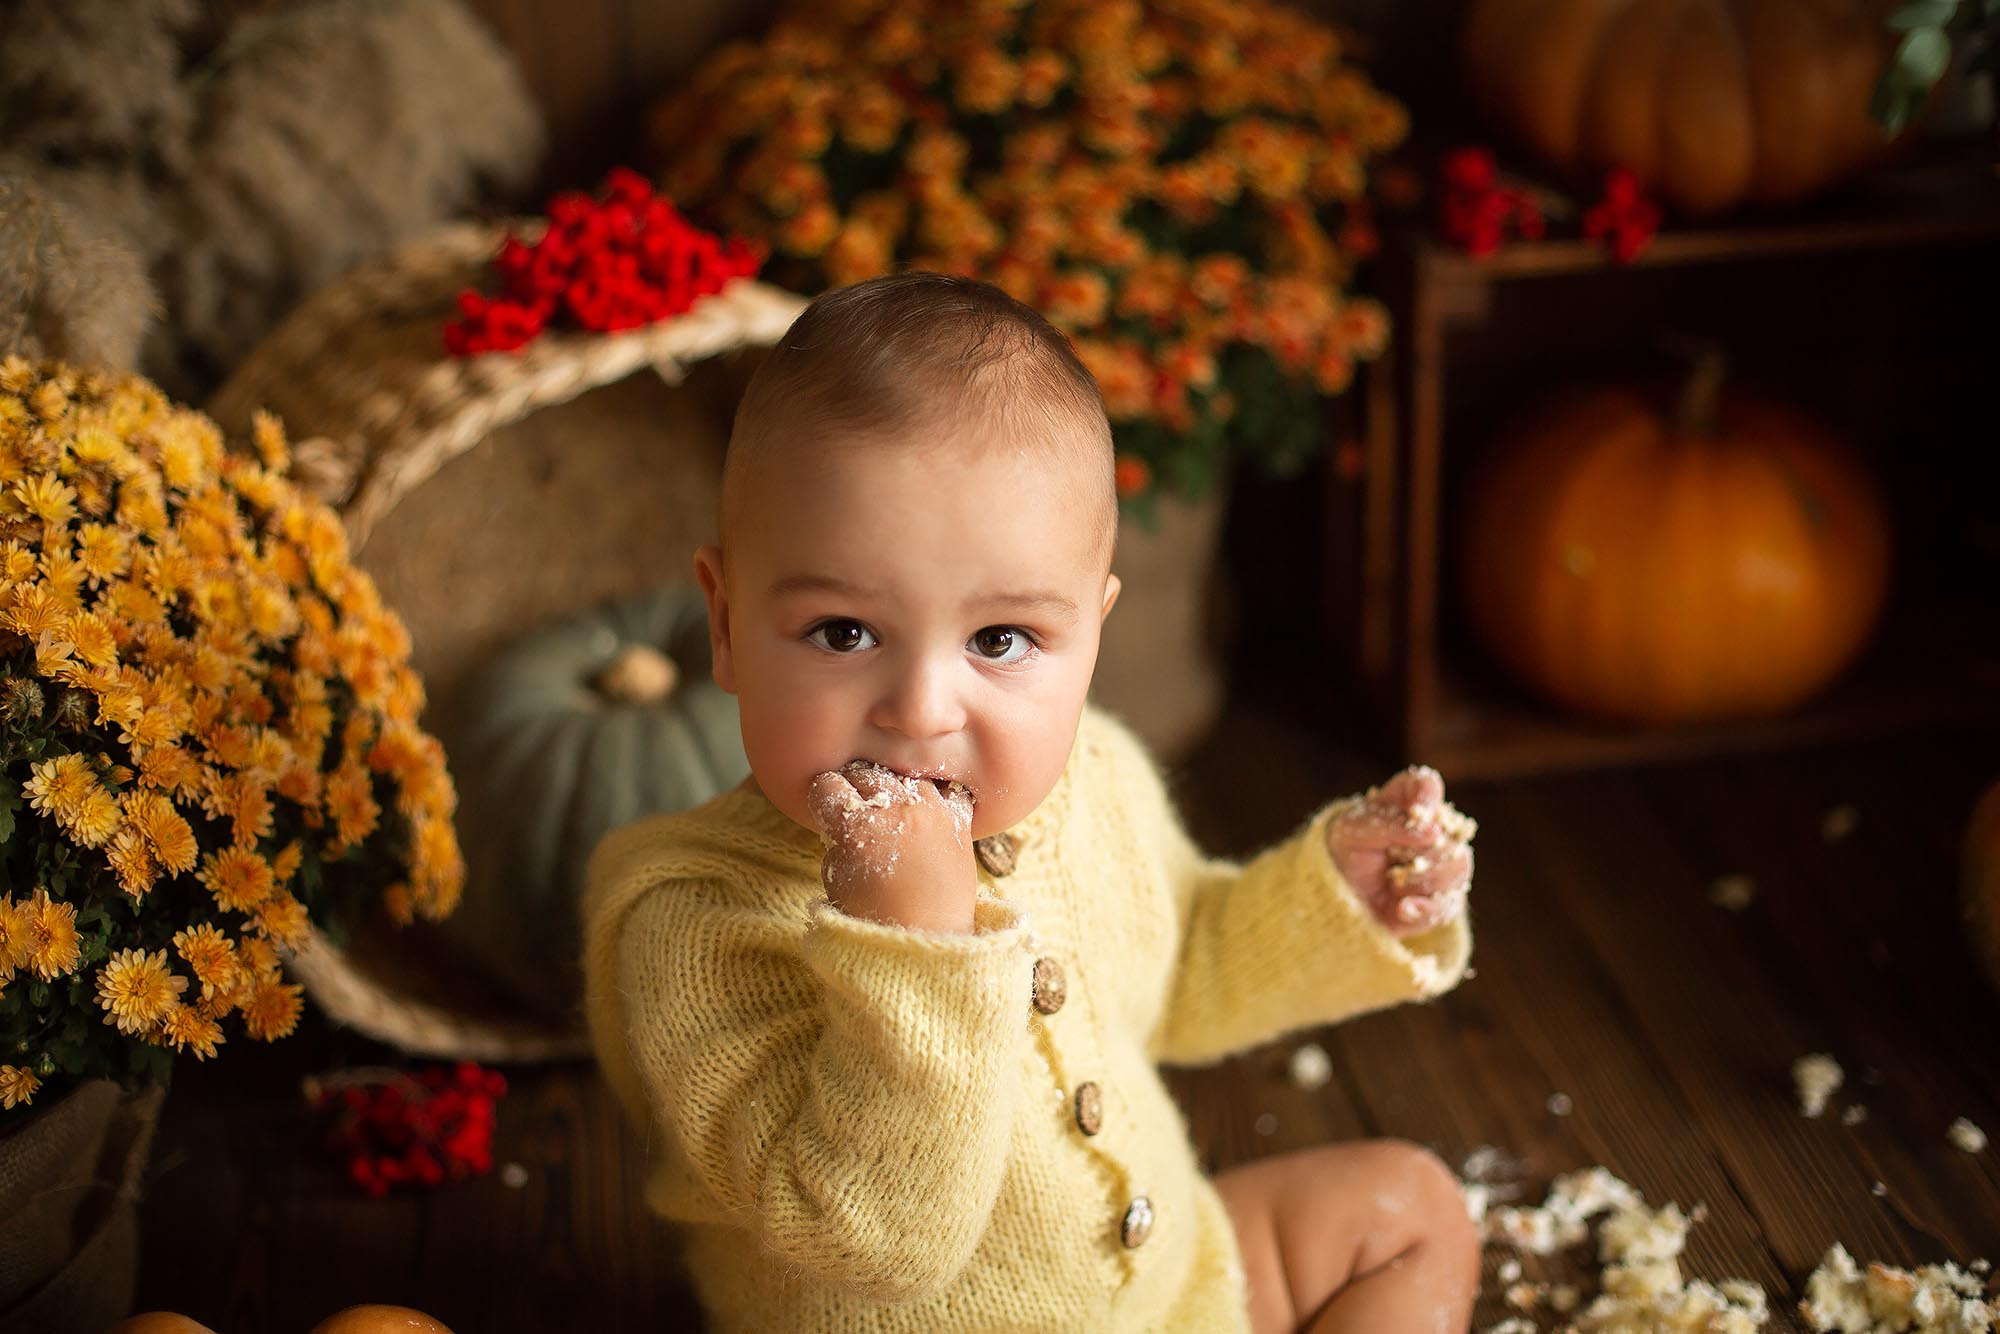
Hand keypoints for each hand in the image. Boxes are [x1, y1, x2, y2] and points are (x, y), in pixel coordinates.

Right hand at [807, 762, 978, 933]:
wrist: (925, 940)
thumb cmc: (873, 915)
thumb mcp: (835, 877)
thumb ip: (836, 839)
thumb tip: (842, 820)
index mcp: (857, 825)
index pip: (828, 786)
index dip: (822, 798)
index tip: (826, 807)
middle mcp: (897, 809)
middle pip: (864, 773)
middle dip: (853, 788)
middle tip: (854, 809)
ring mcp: (932, 810)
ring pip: (904, 776)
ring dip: (892, 788)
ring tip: (888, 810)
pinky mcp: (958, 821)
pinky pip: (948, 791)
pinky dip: (935, 796)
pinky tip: (924, 809)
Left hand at [1325, 765, 1476, 937]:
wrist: (1341, 894)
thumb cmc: (1348, 851)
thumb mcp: (1354, 832)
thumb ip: (1391, 825)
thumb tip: (1432, 832)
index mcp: (1408, 802)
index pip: (1425, 786)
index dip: (1424, 797)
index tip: (1416, 812)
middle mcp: (1435, 829)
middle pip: (1450, 835)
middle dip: (1419, 854)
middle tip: (1392, 858)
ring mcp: (1444, 864)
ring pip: (1457, 869)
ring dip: (1420, 880)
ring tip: (1392, 882)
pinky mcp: (1443, 898)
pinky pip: (1448, 905)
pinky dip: (1424, 908)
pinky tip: (1402, 908)